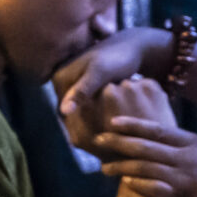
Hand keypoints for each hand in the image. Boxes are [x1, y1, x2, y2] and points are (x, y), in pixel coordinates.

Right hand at [56, 27, 176, 147]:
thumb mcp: (101, 73)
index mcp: (60, 77)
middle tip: (104, 151)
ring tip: (110, 146)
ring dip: (92, 126)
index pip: (64, 113)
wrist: (136, 45)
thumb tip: (64, 111)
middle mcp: (62, 79)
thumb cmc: (120, 58)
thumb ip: (83, 90)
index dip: (78, 132)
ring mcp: (75, 82)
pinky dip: (100, 118)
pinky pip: (90, 106)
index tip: (96, 148)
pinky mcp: (88, 85)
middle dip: (85, 131)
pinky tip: (114, 131)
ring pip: (81, 112)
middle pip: (71, 113)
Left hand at [99, 101, 196, 196]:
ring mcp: (184, 177)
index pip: (157, 130)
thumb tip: (166, 141)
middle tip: (98, 140)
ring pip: (145, 168)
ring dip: (121, 167)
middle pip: (145, 147)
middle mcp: (185, 156)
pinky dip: (139, 185)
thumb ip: (188, 146)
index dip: (133, 125)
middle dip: (119, 143)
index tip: (113, 122)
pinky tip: (125, 184)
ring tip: (104, 167)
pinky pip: (155, 189)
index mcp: (192, 143)